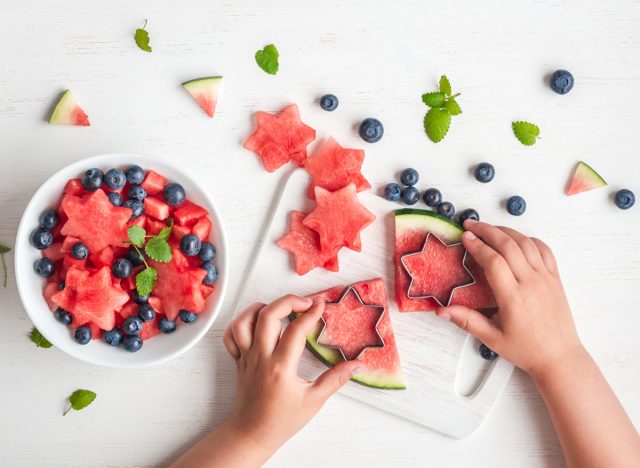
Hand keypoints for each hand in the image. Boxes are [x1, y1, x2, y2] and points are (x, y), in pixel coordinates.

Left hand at [222, 295, 359, 454]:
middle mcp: (260, 358)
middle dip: (288, 301)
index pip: (295, 330)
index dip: (310, 314)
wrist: (253, 433)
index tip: (321, 305)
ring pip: (244, 321)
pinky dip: (241, 322)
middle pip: (268, 316)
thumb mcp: (314, 401)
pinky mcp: (238, 360)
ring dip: (261, 308)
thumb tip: (357, 365)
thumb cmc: (282, 420)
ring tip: (279, 308)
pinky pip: (231, 335)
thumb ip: (336, 379)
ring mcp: (246, 358)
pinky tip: (257, 321)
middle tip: (305, 302)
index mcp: (281, 368)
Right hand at [437, 220, 583, 376]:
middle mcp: (531, 283)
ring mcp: (546, 278)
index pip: (493, 261)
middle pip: (508, 245)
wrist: (560, 357)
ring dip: (506, 231)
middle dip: (487, 230)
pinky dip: (528, 239)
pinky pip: (544, 250)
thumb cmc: (526, 349)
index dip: (477, 245)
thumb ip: (466, 320)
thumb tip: (441, 311)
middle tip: (471, 225)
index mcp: (513, 298)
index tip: (465, 237)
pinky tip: (516, 238)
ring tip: (489, 228)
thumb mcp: (492, 338)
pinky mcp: (555, 278)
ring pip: (526, 243)